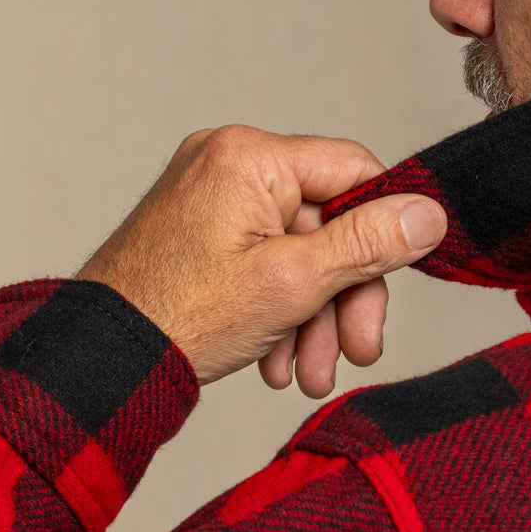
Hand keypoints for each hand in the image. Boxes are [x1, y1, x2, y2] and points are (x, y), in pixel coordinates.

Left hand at [75, 125, 446, 395]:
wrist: (100, 360)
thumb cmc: (181, 318)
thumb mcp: (294, 283)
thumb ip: (368, 245)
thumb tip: (430, 214)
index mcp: (250, 155)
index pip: (354, 171)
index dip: (385, 230)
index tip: (396, 283)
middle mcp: (226, 161)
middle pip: (325, 221)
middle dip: (341, 297)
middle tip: (355, 354)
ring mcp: (207, 195)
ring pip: (294, 251)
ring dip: (310, 317)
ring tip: (305, 376)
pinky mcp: (195, 231)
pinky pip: (258, 260)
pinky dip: (274, 310)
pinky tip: (273, 362)